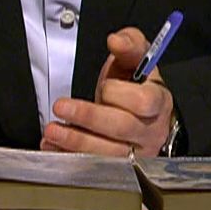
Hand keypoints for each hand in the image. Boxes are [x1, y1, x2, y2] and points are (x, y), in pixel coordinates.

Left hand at [43, 27, 172, 157]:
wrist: (141, 116)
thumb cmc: (136, 86)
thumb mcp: (136, 59)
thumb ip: (129, 43)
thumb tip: (116, 40)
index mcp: (158, 101)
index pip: (144, 101)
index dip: (120, 94)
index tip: (103, 86)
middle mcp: (150, 131)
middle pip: (121, 128)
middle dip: (88, 117)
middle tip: (61, 106)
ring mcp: (135, 154)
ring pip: (108, 153)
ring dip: (76, 141)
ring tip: (52, 130)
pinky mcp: (118, 169)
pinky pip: (93, 168)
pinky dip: (70, 157)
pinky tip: (53, 146)